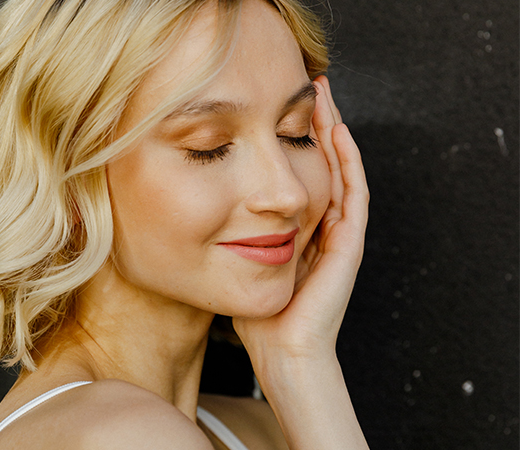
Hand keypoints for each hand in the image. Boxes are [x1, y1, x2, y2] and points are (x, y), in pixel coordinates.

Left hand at [233, 75, 368, 362]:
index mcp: (300, 228)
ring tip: (323, 95)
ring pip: (341, 169)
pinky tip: (337, 131)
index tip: (277, 105)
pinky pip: (354, 194)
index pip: (300, 171)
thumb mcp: (240, 262)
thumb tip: (201, 206)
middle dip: (317, 124)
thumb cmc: (258, 314)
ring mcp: (339, 234)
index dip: (293, 137)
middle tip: (308, 85)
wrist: (281, 352)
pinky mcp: (349, 245)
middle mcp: (323, 225)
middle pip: (324, 161)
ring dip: (334, 132)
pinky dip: (348, 162)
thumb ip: (231, 235)